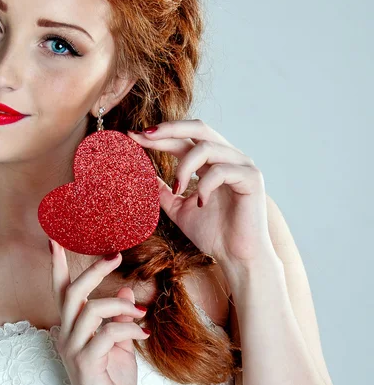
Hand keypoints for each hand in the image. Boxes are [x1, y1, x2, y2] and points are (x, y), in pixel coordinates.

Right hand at [49, 238, 149, 384]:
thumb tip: (125, 291)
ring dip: (118, 306)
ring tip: (139, 313)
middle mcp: (67, 335)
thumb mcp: (120, 345)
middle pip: (73, 293)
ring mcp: (74, 350)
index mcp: (73, 328)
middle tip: (115, 255)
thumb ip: (119, 319)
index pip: (61, 290)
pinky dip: (128, 330)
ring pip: (90, 311)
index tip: (54, 238)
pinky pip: (107, 335)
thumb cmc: (111, 384)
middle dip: (94, 270)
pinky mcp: (86, 364)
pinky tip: (143, 336)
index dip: (57, 265)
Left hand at [128, 120, 275, 269]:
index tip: (132, 136)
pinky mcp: (252, 178)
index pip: (183, 139)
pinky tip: (200, 203)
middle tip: (144, 135)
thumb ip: (163, 190)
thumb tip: (142, 174)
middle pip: (198, 127)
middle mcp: (227, 157)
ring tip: (177, 189)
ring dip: (184, 166)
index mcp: (211, 161)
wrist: (236, 258)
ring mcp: (242, 165)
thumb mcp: (178, 207)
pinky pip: (222, 170)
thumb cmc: (212, 233)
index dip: (158, 135)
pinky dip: (205, 185)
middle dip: (169, 129)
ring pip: (206, 147)